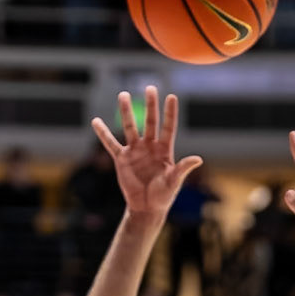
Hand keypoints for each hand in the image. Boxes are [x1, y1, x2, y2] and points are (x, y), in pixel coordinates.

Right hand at [92, 87, 202, 227]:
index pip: (168, 127)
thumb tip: (198, 159)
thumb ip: (184, 168)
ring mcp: (135, 151)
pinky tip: (95, 121)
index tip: (171, 96)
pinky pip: (110, 143)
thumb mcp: (174, 181)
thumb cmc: (164, 195)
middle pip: (150, 121)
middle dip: (150, 105)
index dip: (169, 113)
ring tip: (123, 94)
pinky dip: (103, 133)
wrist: (147, 208)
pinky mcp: (122, 159)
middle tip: (150, 87)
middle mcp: (150, 147)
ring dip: (126, 111)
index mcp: (164, 150)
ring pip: (130, 127)